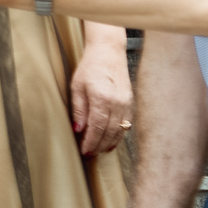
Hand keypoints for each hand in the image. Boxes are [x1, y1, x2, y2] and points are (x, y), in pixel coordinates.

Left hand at [73, 42, 134, 156]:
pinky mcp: (130, 103)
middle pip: (109, 132)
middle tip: (89, 154)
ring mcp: (126, 103)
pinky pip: (125, 124)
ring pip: (119, 131)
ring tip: (98, 151)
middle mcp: (118, 103)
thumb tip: (78, 129)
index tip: (84, 151)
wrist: (109, 53)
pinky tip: (110, 141)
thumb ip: (79, 109)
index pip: (97, 127)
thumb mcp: (77, 87)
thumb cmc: (90, 67)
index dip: (91, 141)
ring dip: (109, 143)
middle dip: (99, 146)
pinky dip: (118, 135)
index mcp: (102, 98)